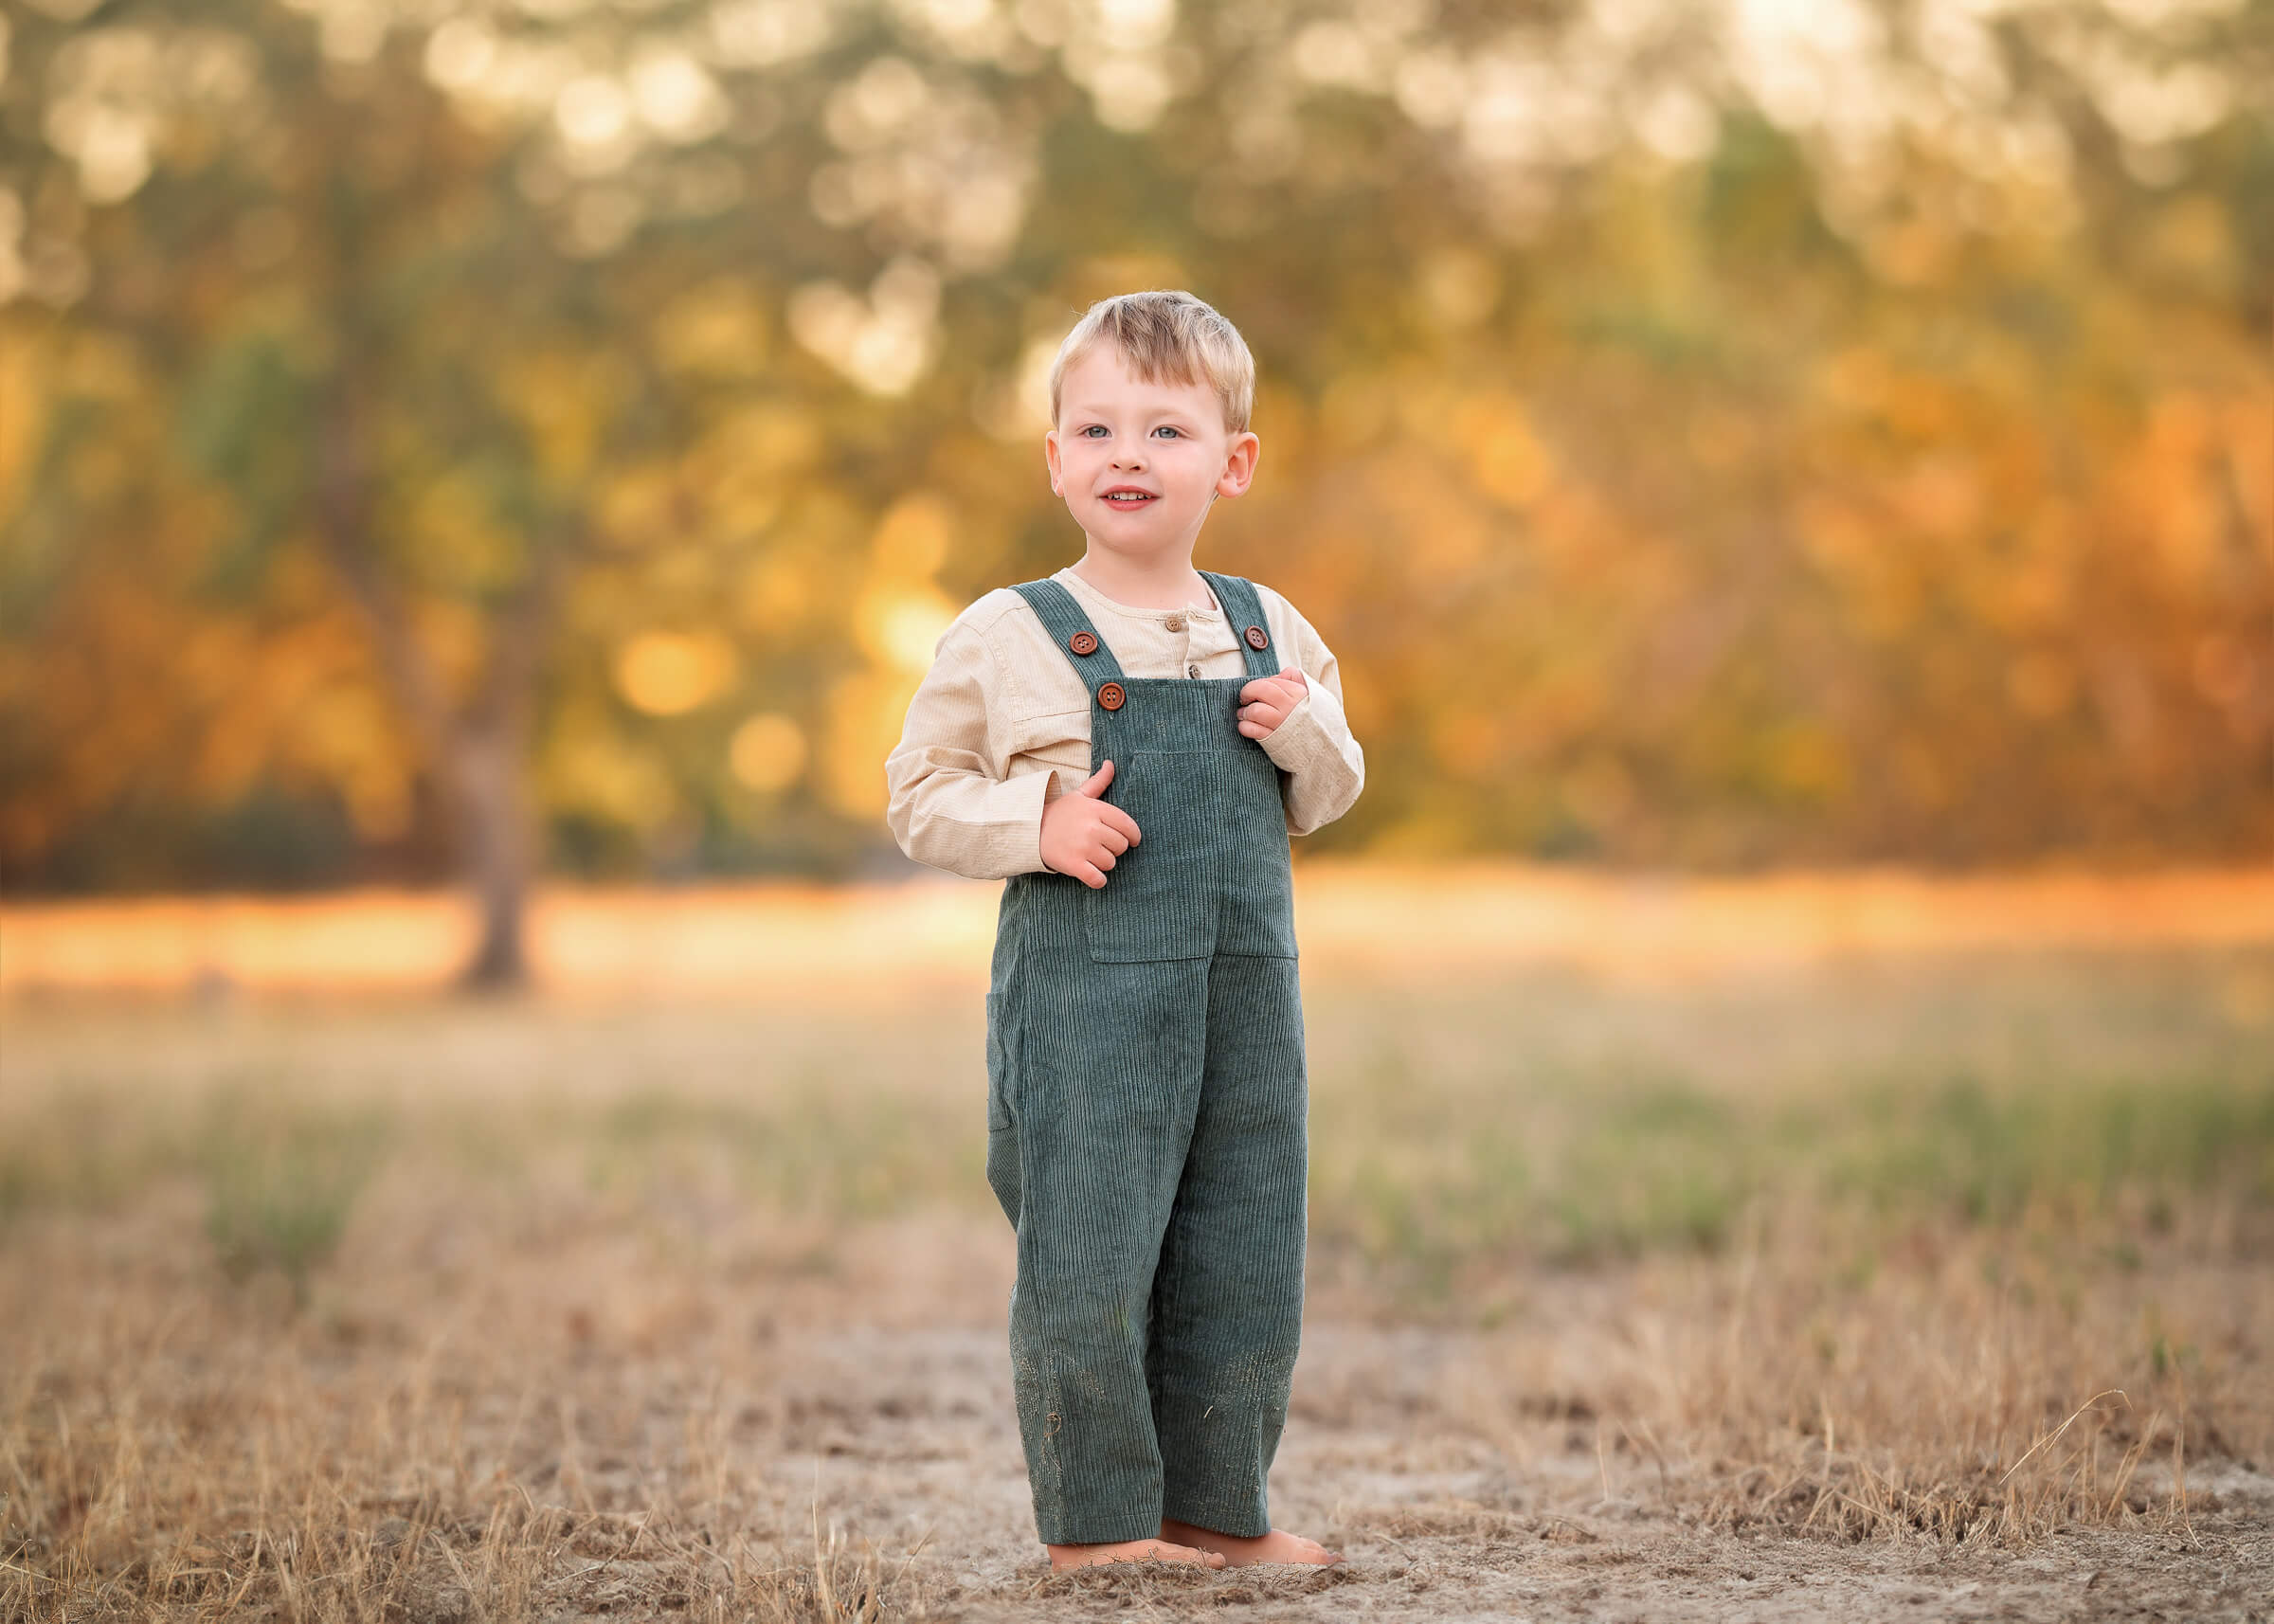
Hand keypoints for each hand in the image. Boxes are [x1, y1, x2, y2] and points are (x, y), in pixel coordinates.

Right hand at [1039, 760, 1141, 888]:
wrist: (1030, 830)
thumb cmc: (1059, 814)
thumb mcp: (1079, 795)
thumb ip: (1099, 781)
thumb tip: (1112, 763)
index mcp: (1096, 809)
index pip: (1128, 825)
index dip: (1133, 836)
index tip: (1131, 840)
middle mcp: (1091, 827)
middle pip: (1121, 847)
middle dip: (1113, 849)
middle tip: (1100, 846)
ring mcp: (1083, 847)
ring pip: (1110, 863)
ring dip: (1103, 863)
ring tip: (1089, 856)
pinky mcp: (1074, 865)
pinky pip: (1098, 879)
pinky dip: (1098, 880)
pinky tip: (1093, 875)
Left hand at [1237, 667, 1307, 738]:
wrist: (1322, 743)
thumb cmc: (1313, 716)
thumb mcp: (1310, 691)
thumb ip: (1294, 677)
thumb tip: (1274, 677)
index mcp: (1298, 693)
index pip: (1269, 682)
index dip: (1256, 684)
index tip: (1254, 689)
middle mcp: (1289, 707)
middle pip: (1259, 691)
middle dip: (1247, 693)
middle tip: (1244, 698)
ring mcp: (1281, 724)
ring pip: (1254, 711)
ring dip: (1244, 712)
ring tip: (1245, 714)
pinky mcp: (1274, 740)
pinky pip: (1252, 730)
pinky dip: (1245, 727)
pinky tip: (1247, 726)